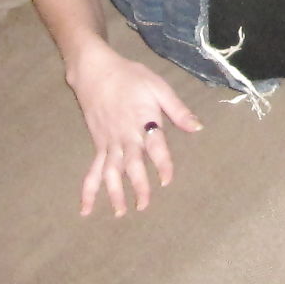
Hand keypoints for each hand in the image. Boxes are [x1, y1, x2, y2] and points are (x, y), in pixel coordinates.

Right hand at [65, 41, 203, 216]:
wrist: (95, 70)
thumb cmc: (130, 77)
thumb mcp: (158, 87)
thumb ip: (177, 110)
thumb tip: (198, 127)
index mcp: (143, 120)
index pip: (154, 146)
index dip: (161, 163)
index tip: (166, 180)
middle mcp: (125, 135)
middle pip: (131, 164)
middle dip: (138, 185)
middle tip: (144, 205)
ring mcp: (109, 142)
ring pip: (111, 171)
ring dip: (114, 193)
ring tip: (120, 213)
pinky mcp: (98, 144)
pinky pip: (93, 170)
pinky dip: (89, 189)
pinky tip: (86, 208)